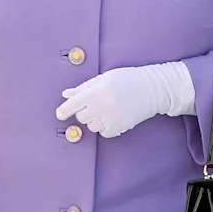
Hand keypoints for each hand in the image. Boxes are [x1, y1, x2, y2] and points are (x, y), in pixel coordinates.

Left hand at [56, 63, 194, 138]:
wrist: (153, 89)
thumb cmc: (128, 79)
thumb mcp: (104, 78)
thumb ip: (83, 87)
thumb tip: (66, 94)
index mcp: (96, 92)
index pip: (72, 105)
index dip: (63, 111)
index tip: (60, 114)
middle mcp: (102, 107)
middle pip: (81, 117)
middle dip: (85, 111)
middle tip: (96, 103)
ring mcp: (111, 119)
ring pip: (92, 126)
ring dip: (95, 119)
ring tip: (108, 108)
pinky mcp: (119, 128)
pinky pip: (103, 133)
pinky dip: (105, 127)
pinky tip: (114, 116)